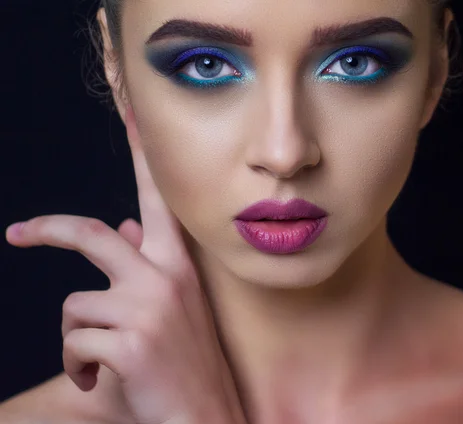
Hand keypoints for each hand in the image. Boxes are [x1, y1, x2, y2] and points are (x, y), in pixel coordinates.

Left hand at [5, 106, 245, 423]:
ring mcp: (145, 307)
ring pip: (74, 305)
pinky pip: (74, 344)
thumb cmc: (188, 364)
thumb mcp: (176, 310)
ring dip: (78, 338)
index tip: (132, 112)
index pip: (156, 199)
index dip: (141, 155)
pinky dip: (79, 366)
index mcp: (178, 266)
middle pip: (89, 233)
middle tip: (18, 233)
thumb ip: (150, 268)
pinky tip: (103, 379)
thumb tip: (127, 231)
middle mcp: (163, 277)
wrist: (207, 417)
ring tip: (101, 360)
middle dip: (47, 229)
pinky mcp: (126, 342)